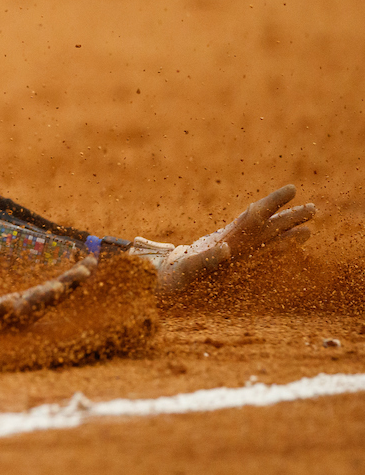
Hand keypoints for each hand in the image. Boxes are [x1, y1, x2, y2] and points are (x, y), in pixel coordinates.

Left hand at [131, 184, 315, 293]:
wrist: (159, 285)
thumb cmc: (171, 277)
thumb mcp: (187, 268)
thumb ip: (206, 259)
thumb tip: (226, 250)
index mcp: (225, 240)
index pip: (253, 217)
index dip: (272, 204)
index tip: (291, 189)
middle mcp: (232, 245)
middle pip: (265, 228)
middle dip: (289, 218)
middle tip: (314, 208)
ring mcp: (234, 257)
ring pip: (266, 243)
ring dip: (287, 236)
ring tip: (310, 229)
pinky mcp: (233, 270)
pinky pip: (260, 260)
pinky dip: (277, 254)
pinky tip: (290, 249)